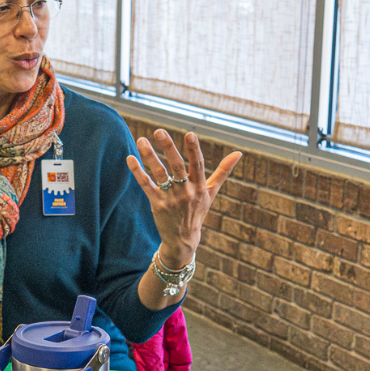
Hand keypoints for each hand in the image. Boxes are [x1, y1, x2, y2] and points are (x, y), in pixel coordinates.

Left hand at [126, 129, 240, 266]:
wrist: (183, 239)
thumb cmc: (198, 210)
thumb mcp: (211, 192)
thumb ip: (223, 171)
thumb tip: (239, 153)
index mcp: (199, 186)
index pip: (197, 165)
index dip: (194, 150)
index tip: (190, 134)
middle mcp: (186, 192)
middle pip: (177, 167)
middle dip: (168, 148)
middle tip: (159, 131)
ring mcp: (171, 199)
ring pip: (159, 174)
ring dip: (149, 157)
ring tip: (141, 140)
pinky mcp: (157, 204)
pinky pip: (146, 186)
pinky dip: (138, 172)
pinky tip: (130, 158)